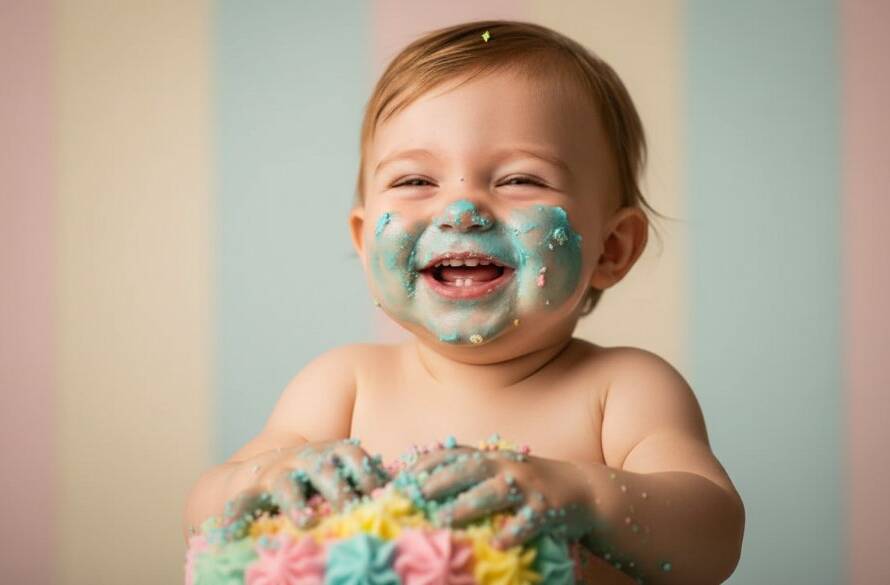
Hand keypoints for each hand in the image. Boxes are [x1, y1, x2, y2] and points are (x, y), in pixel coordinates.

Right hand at [221, 438, 389, 534]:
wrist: (265, 471)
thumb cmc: (318, 478)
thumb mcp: (343, 474)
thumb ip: (367, 484)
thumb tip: (411, 498)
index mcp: (333, 454)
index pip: (353, 457)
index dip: (366, 474)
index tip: (381, 494)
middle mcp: (306, 460)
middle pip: (324, 472)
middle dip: (338, 491)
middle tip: (351, 510)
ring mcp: (279, 474)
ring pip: (287, 486)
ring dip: (295, 504)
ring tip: (304, 523)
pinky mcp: (254, 491)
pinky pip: (243, 502)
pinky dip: (236, 516)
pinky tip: (233, 532)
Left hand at [400, 442, 595, 549]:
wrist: (583, 490)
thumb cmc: (529, 485)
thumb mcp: (498, 472)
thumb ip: (467, 475)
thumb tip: (422, 485)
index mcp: (491, 458)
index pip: (452, 454)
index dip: (426, 463)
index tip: (401, 477)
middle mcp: (507, 467)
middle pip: (470, 468)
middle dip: (442, 479)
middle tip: (416, 494)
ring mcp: (528, 486)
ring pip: (495, 492)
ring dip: (468, 504)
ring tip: (444, 519)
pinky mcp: (548, 508)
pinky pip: (528, 521)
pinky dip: (513, 532)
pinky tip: (497, 544)